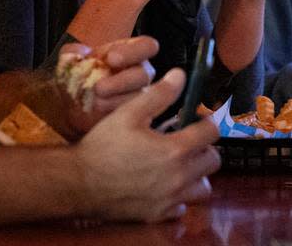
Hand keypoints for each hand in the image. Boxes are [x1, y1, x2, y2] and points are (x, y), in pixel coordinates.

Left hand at [62, 36, 158, 133]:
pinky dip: (113, 113)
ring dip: (116, 100)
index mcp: (129, 51)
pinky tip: (98, 112)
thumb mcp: (70, 60)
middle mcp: (139, 71)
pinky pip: (132, 114)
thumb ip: (72, 53)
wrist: (69, 105)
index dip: (134, 51)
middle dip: (122, 81)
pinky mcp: (133, 113)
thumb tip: (79, 53)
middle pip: (145, 74)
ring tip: (95, 102)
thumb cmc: (76, 77)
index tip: (111, 58)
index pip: (147, 46)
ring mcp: (138, 94)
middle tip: (99, 87)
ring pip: (140, 97)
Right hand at [72, 69, 220, 222]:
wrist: (79, 183)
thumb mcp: (129, 113)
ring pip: (202, 188)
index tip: (197, 120)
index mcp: (175, 150)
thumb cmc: (103, 147)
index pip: (211, 133)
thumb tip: (180, 76)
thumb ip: (159, 94)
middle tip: (188, 141)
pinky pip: (182, 207)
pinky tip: (164, 185)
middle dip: (205, 148)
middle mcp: (178, 177)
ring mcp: (169, 199)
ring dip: (197, 175)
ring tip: (180, 164)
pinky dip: (179, 197)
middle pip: (213, 162)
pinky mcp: (158, 214)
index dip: (206, 122)